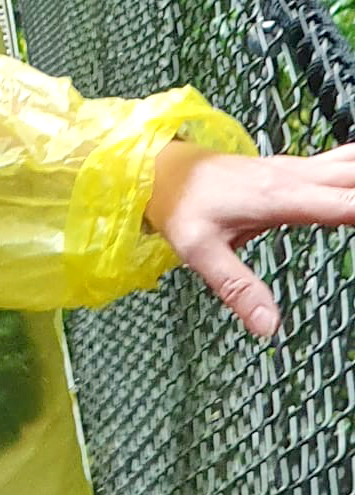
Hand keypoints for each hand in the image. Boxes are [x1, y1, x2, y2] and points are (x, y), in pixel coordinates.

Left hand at [145, 142, 354, 335]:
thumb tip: (269, 330)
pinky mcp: (295, 171)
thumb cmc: (179, 207)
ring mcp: (296, 169)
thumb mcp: (198, 251)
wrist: (159, 168)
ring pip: (351, 163)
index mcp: (279, 196)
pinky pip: (341, 164)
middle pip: (354, 176)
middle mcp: (294, 176)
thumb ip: (236, 288)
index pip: (341, 204)